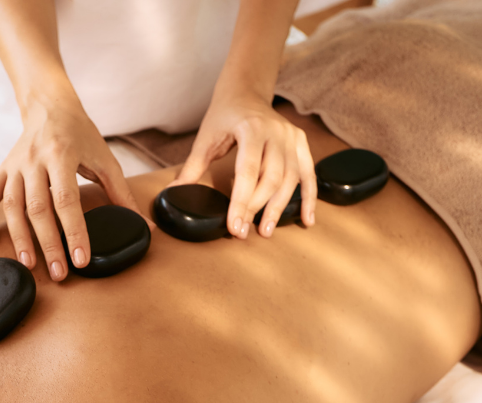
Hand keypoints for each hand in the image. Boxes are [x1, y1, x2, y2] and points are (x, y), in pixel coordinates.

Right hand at [0, 96, 144, 281]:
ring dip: (19, 237)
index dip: (74, 231)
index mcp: (62, 155)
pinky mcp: (2, 168)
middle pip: (38, 207)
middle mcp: (34, 159)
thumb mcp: (105, 159)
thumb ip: (122, 194)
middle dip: (48, 243)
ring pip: (12, 205)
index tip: (80, 259)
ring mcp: (15, 164)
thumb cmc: (80, 135)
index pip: (67, 200)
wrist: (50, 106)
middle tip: (59, 273)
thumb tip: (145, 225)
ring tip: (29, 265)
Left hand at [171, 88, 316, 239]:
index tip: (235, 226)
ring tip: (266, 231)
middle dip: (257, 209)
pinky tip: (306, 219)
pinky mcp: (300, 143)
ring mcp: (291, 137)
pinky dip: (309, 198)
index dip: (241, 202)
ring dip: (279, 208)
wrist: (245, 91)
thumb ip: (191, 167)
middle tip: (244, 232)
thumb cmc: (224, 115)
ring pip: (291, 179)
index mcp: (251, 128)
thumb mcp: (205, 138)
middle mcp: (276, 132)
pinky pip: (308, 174)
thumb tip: (172, 193)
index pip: (247, 172)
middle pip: (271, 178)